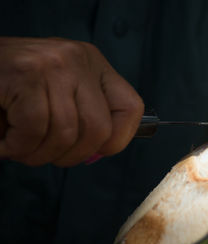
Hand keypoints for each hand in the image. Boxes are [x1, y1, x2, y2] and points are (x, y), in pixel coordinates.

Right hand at [0, 37, 143, 165]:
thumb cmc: (15, 88)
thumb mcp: (59, 94)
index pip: (132, 108)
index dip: (118, 140)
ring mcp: (54, 64)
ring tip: (21, 147)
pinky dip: (19, 147)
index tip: (96, 150)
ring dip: (39, 154)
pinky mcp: (26, 73)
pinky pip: (36, 129)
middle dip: (72, 156)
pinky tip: (6, 142)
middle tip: (46, 155)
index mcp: (94, 65)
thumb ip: (83, 117)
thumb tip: (99, 152)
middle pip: (99, 129)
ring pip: (66, 133)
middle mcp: (79, 60)